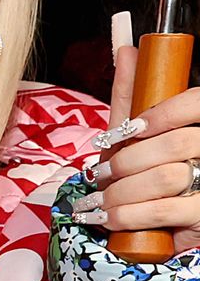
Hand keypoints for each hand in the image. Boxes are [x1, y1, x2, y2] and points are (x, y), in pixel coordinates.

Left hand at [75, 36, 199, 251]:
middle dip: (128, 160)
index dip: (165, 112)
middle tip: (103, 174)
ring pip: (167, 176)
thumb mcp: (133, 134)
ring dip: (122, 189)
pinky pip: (164, 210)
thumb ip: (134, 94)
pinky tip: (110, 218)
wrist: (153, 229)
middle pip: (177, 143)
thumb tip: (128, 50)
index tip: (130, 130)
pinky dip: (127, 214)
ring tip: (102, 199)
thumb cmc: (143, 175)